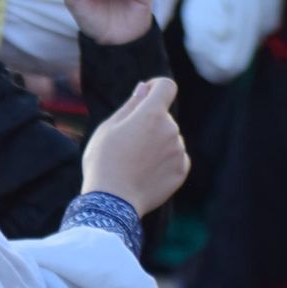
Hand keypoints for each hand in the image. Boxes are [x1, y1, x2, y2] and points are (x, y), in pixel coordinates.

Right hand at [82, 77, 188, 215]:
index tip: (145, 95)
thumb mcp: (109, 128)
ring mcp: (179, 151)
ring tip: (134, 161)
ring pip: (169, 137)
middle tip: (126, 142)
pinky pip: (175, 156)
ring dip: (156, 142)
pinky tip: (144, 172)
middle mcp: (171, 130)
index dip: (156, 87)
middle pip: (163, 116)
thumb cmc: (104, 160)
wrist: (113, 200)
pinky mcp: (182, 170)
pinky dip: (163, 160)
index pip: (166, 86)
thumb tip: (144, 88)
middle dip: (149, 122)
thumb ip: (131, 105)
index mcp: (151, 115)